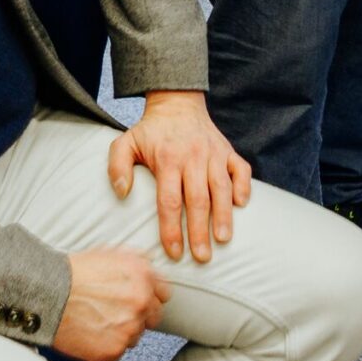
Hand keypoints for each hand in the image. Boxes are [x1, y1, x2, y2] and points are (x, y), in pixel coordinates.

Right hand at [52, 247, 167, 360]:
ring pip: (134, 336)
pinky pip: (117, 352)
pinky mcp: (113, 351)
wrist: (48, 293)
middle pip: (152, 317)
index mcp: (144, 277)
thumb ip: (137, 260)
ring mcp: (129, 329)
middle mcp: (142, 303)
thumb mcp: (110, 253)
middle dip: (137, 315)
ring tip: (97, 320)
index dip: (148, 296)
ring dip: (122, 331)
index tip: (135, 299)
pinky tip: (90, 333)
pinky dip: (106, 346)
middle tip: (113, 311)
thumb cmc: (75, 272)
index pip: (163, 294)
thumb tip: (151, 267)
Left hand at [107, 89, 252, 262]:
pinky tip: (242, 205)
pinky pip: (241, 169)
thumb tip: (122, 194)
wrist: (177, 103)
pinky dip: (244, 186)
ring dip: (224, 215)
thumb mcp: (125, 142)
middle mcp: (193, 157)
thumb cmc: (150, 131)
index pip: (169, 200)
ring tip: (223, 239)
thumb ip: (117, 166)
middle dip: (200, 231)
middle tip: (201, 257)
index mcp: (167, 158)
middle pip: (198, 199)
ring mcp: (214, 153)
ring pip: (222, 187)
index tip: (174, 252)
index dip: (171, 228)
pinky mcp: (228, 151)